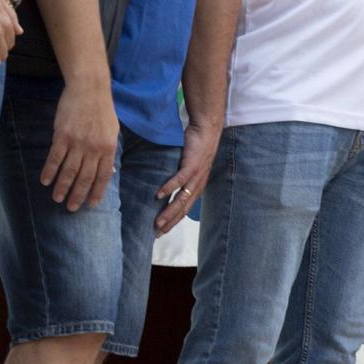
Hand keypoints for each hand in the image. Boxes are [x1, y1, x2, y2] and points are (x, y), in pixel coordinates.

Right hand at [43, 80, 120, 211]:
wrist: (89, 89)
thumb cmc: (102, 110)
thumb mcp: (112, 131)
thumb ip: (108, 152)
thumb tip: (110, 172)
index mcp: (108, 148)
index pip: (103, 176)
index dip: (96, 192)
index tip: (91, 205)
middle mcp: (94, 148)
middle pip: (85, 177)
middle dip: (77, 195)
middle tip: (71, 208)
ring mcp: (77, 142)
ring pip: (69, 171)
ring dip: (62, 187)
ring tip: (56, 198)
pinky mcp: (62, 136)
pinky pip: (54, 158)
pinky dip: (49, 171)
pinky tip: (45, 181)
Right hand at [154, 118, 220, 235]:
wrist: (207, 129)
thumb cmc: (195, 147)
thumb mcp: (190, 166)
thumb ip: (180, 178)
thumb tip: (164, 187)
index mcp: (197, 187)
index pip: (185, 209)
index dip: (174, 221)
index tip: (161, 232)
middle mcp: (198, 184)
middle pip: (183, 208)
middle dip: (170, 222)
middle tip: (157, 233)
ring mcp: (196, 175)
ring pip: (182, 198)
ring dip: (169, 211)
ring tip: (158, 222)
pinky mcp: (192, 164)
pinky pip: (180, 179)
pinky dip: (169, 188)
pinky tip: (159, 195)